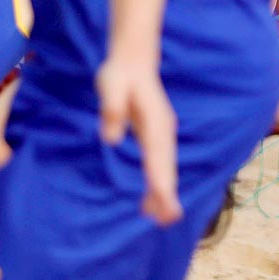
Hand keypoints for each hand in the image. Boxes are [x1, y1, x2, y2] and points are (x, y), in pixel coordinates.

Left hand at [96, 53, 180, 224]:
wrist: (134, 59)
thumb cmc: (120, 73)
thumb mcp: (111, 86)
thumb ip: (112, 109)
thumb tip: (111, 138)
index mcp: (155, 122)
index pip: (158, 156)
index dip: (161, 179)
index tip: (164, 200)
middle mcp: (164, 131)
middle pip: (167, 166)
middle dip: (167, 193)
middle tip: (167, 220)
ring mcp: (162, 134)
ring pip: (165, 167)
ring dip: (164, 191)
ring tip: (159, 218)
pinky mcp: (157, 136)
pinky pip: (160, 163)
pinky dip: (159, 181)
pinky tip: (151, 198)